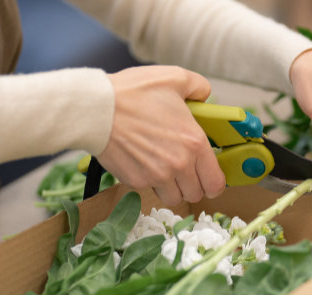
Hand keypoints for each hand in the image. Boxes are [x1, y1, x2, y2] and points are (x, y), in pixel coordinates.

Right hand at [99, 66, 225, 204]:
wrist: (95, 109)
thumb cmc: (132, 93)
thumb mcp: (174, 77)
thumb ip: (199, 87)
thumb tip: (204, 97)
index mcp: (194, 142)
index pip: (215, 182)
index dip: (215, 183)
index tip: (209, 177)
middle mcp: (179, 164)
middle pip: (196, 194)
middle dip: (193, 185)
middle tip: (186, 171)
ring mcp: (156, 176)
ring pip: (174, 198)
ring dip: (173, 188)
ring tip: (165, 169)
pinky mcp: (136, 181)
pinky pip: (150, 190)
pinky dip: (150, 182)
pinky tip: (144, 162)